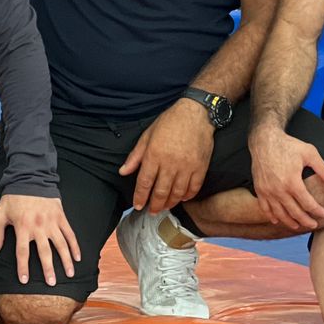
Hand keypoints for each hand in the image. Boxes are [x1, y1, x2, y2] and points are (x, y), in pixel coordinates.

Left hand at [0, 193, 80, 286]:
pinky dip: (75, 245)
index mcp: (23, 226)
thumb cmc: (13, 197)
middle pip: (45, 252)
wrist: (30, 178)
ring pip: (61, 244)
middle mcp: (39, 226)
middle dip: (48, 269)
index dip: (23, 267)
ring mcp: (51, 221)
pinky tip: (77, 257)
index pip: (23, 252)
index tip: (25, 280)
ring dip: (65, 260)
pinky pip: (69, 233)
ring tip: (69, 273)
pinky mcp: (60, 217)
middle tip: (51, 283)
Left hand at [118, 99, 214, 213]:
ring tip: (165, 207)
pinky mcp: (200, 167)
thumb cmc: (170, 121)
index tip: (138, 205)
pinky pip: (193, 188)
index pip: (144, 182)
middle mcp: (170, 163)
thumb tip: (123, 172)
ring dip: (169, 203)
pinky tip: (182, 198)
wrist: (196, 112)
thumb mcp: (148, 135)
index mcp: (154, 154)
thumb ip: (135, 155)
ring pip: (177, 193)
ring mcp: (187, 166)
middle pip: (160, 192)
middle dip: (154, 205)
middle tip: (151, 211)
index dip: (140, 196)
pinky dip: (187, 196)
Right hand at [249, 126, 323, 230]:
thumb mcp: (309, 153)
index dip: (317, 210)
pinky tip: (277, 220)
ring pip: (280, 213)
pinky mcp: (259, 189)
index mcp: (292, 182)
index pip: (307, 203)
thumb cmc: (288, 145)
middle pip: (294, 212)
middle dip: (305, 221)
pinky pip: (265, 208)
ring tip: (297, 226)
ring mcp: (268, 191)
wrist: (264, 140)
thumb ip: (323, 169)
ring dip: (289, 222)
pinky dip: (271, 216)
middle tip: (313, 225)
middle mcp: (279, 190)